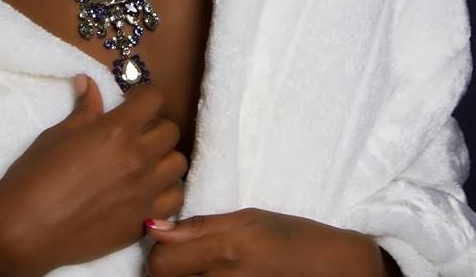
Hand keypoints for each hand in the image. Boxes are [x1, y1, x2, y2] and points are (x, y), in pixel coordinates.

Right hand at [0, 76, 186, 276]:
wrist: (24, 231)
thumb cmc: (34, 176)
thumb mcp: (58, 134)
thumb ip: (84, 109)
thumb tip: (88, 82)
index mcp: (116, 131)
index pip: (153, 98)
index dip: (143, 97)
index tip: (131, 104)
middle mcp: (137, 158)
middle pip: (170, 130)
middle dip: (155, 125)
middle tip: (136, 133)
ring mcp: (143, 193)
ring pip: (177, 164)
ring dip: (164, 158)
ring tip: (144, 162)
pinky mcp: (142, 222)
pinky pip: (174, 200)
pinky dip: (165, 192)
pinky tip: (145, 191)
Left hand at [145, 208, 388, 275]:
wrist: (336, 271)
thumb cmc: (294, 237)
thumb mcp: (249, 219)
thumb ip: (199, 227)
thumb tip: (153, 226)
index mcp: (224, 250)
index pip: (159, 263)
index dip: (159, 253)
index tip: (170, 244)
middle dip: (167, 271)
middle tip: (186, 260)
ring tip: (204, 270)